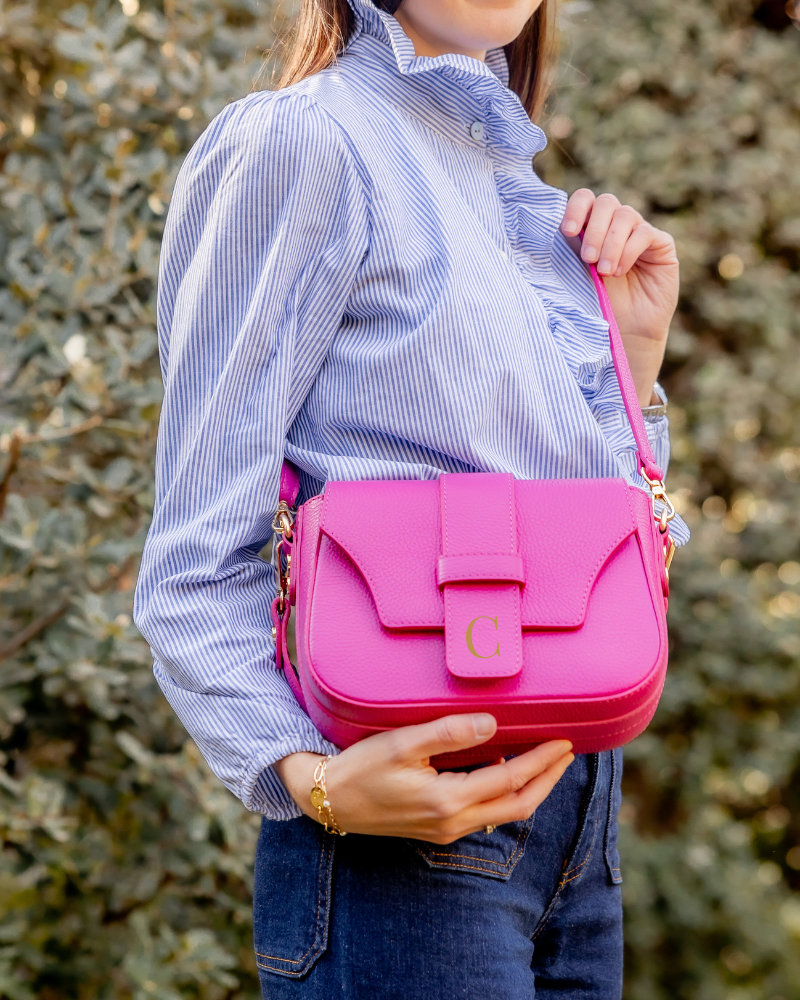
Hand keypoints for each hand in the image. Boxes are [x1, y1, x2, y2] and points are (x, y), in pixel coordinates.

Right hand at [274, 714, 573, 843]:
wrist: (328, 800)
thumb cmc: (360, 768)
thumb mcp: (401, 743)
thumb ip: (448, 732)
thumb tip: (492, 723)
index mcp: (447, 801)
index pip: (510, 780)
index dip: (542, 761)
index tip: (564, 741)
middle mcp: (452, 822)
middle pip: (518, 805)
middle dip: (547, 779)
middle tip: (567, 753)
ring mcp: (446, 830)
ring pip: (504, 814)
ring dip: (529, 788)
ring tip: (545, 761)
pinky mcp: (437, 829)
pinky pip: (485, 815)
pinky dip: (505, 795)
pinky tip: (505, 772)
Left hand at [561, 190, 679, 405]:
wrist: (623, 335)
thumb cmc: (596, 307)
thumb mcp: (577, 275)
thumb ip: (571, 249)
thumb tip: (555, 227)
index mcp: (593, 227)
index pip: (586, 199)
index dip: (576, 207)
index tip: (566, 231)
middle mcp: (616, 226)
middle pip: (606, 202)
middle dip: (593, 229)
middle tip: (587, 260)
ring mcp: (640, 234)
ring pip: (626, 215)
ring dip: (611, 243)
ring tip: (604, 272)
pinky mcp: (661, 246)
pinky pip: (646, 233)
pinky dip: (629, 249)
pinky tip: (619, 271)